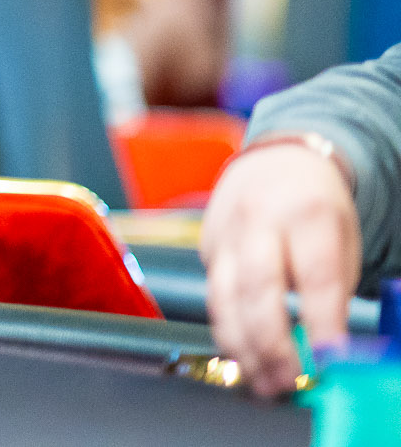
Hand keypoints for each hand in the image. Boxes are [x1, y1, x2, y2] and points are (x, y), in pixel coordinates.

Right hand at [201, 140, 359, 396]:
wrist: (273, 164)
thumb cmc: (314, 208)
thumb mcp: (341, 239)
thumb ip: (334, 292)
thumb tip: (329, 350)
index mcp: (306, 214)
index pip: (315, 276)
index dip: (322, 322)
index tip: (329, 360)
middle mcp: (258, 220)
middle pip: (258, 288)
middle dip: (273, 342)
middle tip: (289, 380)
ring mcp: (225, 234)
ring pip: (224, 298)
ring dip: (244, 347)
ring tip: (265, 381)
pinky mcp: (204, 248)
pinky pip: (212, 297)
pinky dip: (227, 332)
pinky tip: (244, 356)